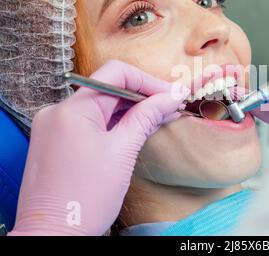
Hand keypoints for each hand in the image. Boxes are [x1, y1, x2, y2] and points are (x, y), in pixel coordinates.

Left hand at [9, 60, 189, 235]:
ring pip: (101, 107)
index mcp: (72, 109)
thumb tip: (171, 97)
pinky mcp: (57, 141)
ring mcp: (55, 127)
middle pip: (109, 90)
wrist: (53, 236)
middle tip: (171, 106)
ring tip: (160, 118)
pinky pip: (91, 123)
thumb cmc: (86, 198)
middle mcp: (58, 112)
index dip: (148, 81)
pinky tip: (137, 130)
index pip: (116, 75)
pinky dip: (115, 124)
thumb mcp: (122, 152)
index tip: (171, 94)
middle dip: (143, 96)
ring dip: (131, 111)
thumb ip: (146, 117)